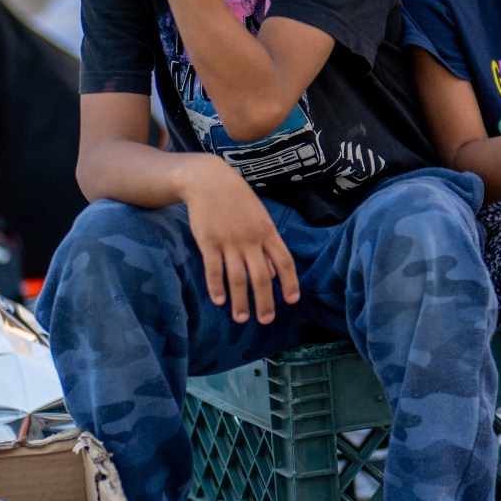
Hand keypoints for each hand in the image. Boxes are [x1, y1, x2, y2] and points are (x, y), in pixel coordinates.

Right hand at [179, 159, 299, 323]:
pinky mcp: (208, 242)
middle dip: (265, 302)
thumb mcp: (259, 217)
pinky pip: (214, 269)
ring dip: (240, 301)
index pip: (284, 262)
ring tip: (241, 318)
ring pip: (237, 278)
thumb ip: (266, 245)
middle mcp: (251, 239)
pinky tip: (219, 301)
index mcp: (268, 232)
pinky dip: (216, 287)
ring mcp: (229, 241)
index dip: (289, 283)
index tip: (291, 301)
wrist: (209, 180)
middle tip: (265, 320)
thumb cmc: (237, 200)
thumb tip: (271, 274)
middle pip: (261, 277)